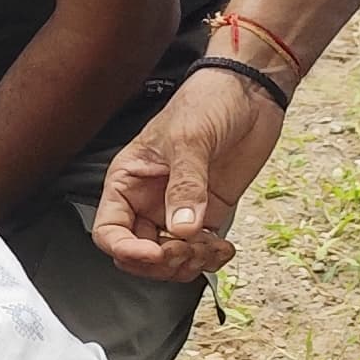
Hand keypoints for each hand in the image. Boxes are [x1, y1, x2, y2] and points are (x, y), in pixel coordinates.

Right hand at [91, 65, 291, 277]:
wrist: (249, 94)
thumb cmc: (206, 102)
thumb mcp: (189, 140)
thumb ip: (184, 186)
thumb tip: (180, 229)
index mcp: (128, 181)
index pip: (109, 230)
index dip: (126, 249)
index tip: (155, 252)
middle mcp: (147, 200)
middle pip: (138, 253)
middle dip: (161, 261)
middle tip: (187, 249)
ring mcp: (177, 210)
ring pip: (169, 260)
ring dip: (188, 264)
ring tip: (209, 247)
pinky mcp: (207, 215)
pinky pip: (199, 253)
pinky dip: (211, 260)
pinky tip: (223, 247)